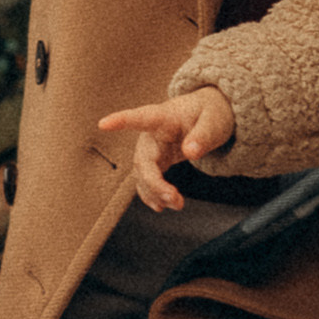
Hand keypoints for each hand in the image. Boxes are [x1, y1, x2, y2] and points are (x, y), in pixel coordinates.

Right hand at [97, 88, 235, 209]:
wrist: (208, 116)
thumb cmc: (211, 113)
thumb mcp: (215, 121)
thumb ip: (203, 135)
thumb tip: (191, 153)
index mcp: (164, 116)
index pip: (140, 117)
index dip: (121, 121)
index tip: (103, 124)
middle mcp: (151, 133)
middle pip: (143, 158)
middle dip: (153, 182)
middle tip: (173, 198)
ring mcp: (151, 148)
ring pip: (143, 173)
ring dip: (156, 192)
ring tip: (177, 205)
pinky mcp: (155, 160)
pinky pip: (147, 179)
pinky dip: (152, 194)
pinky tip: (161, 206)